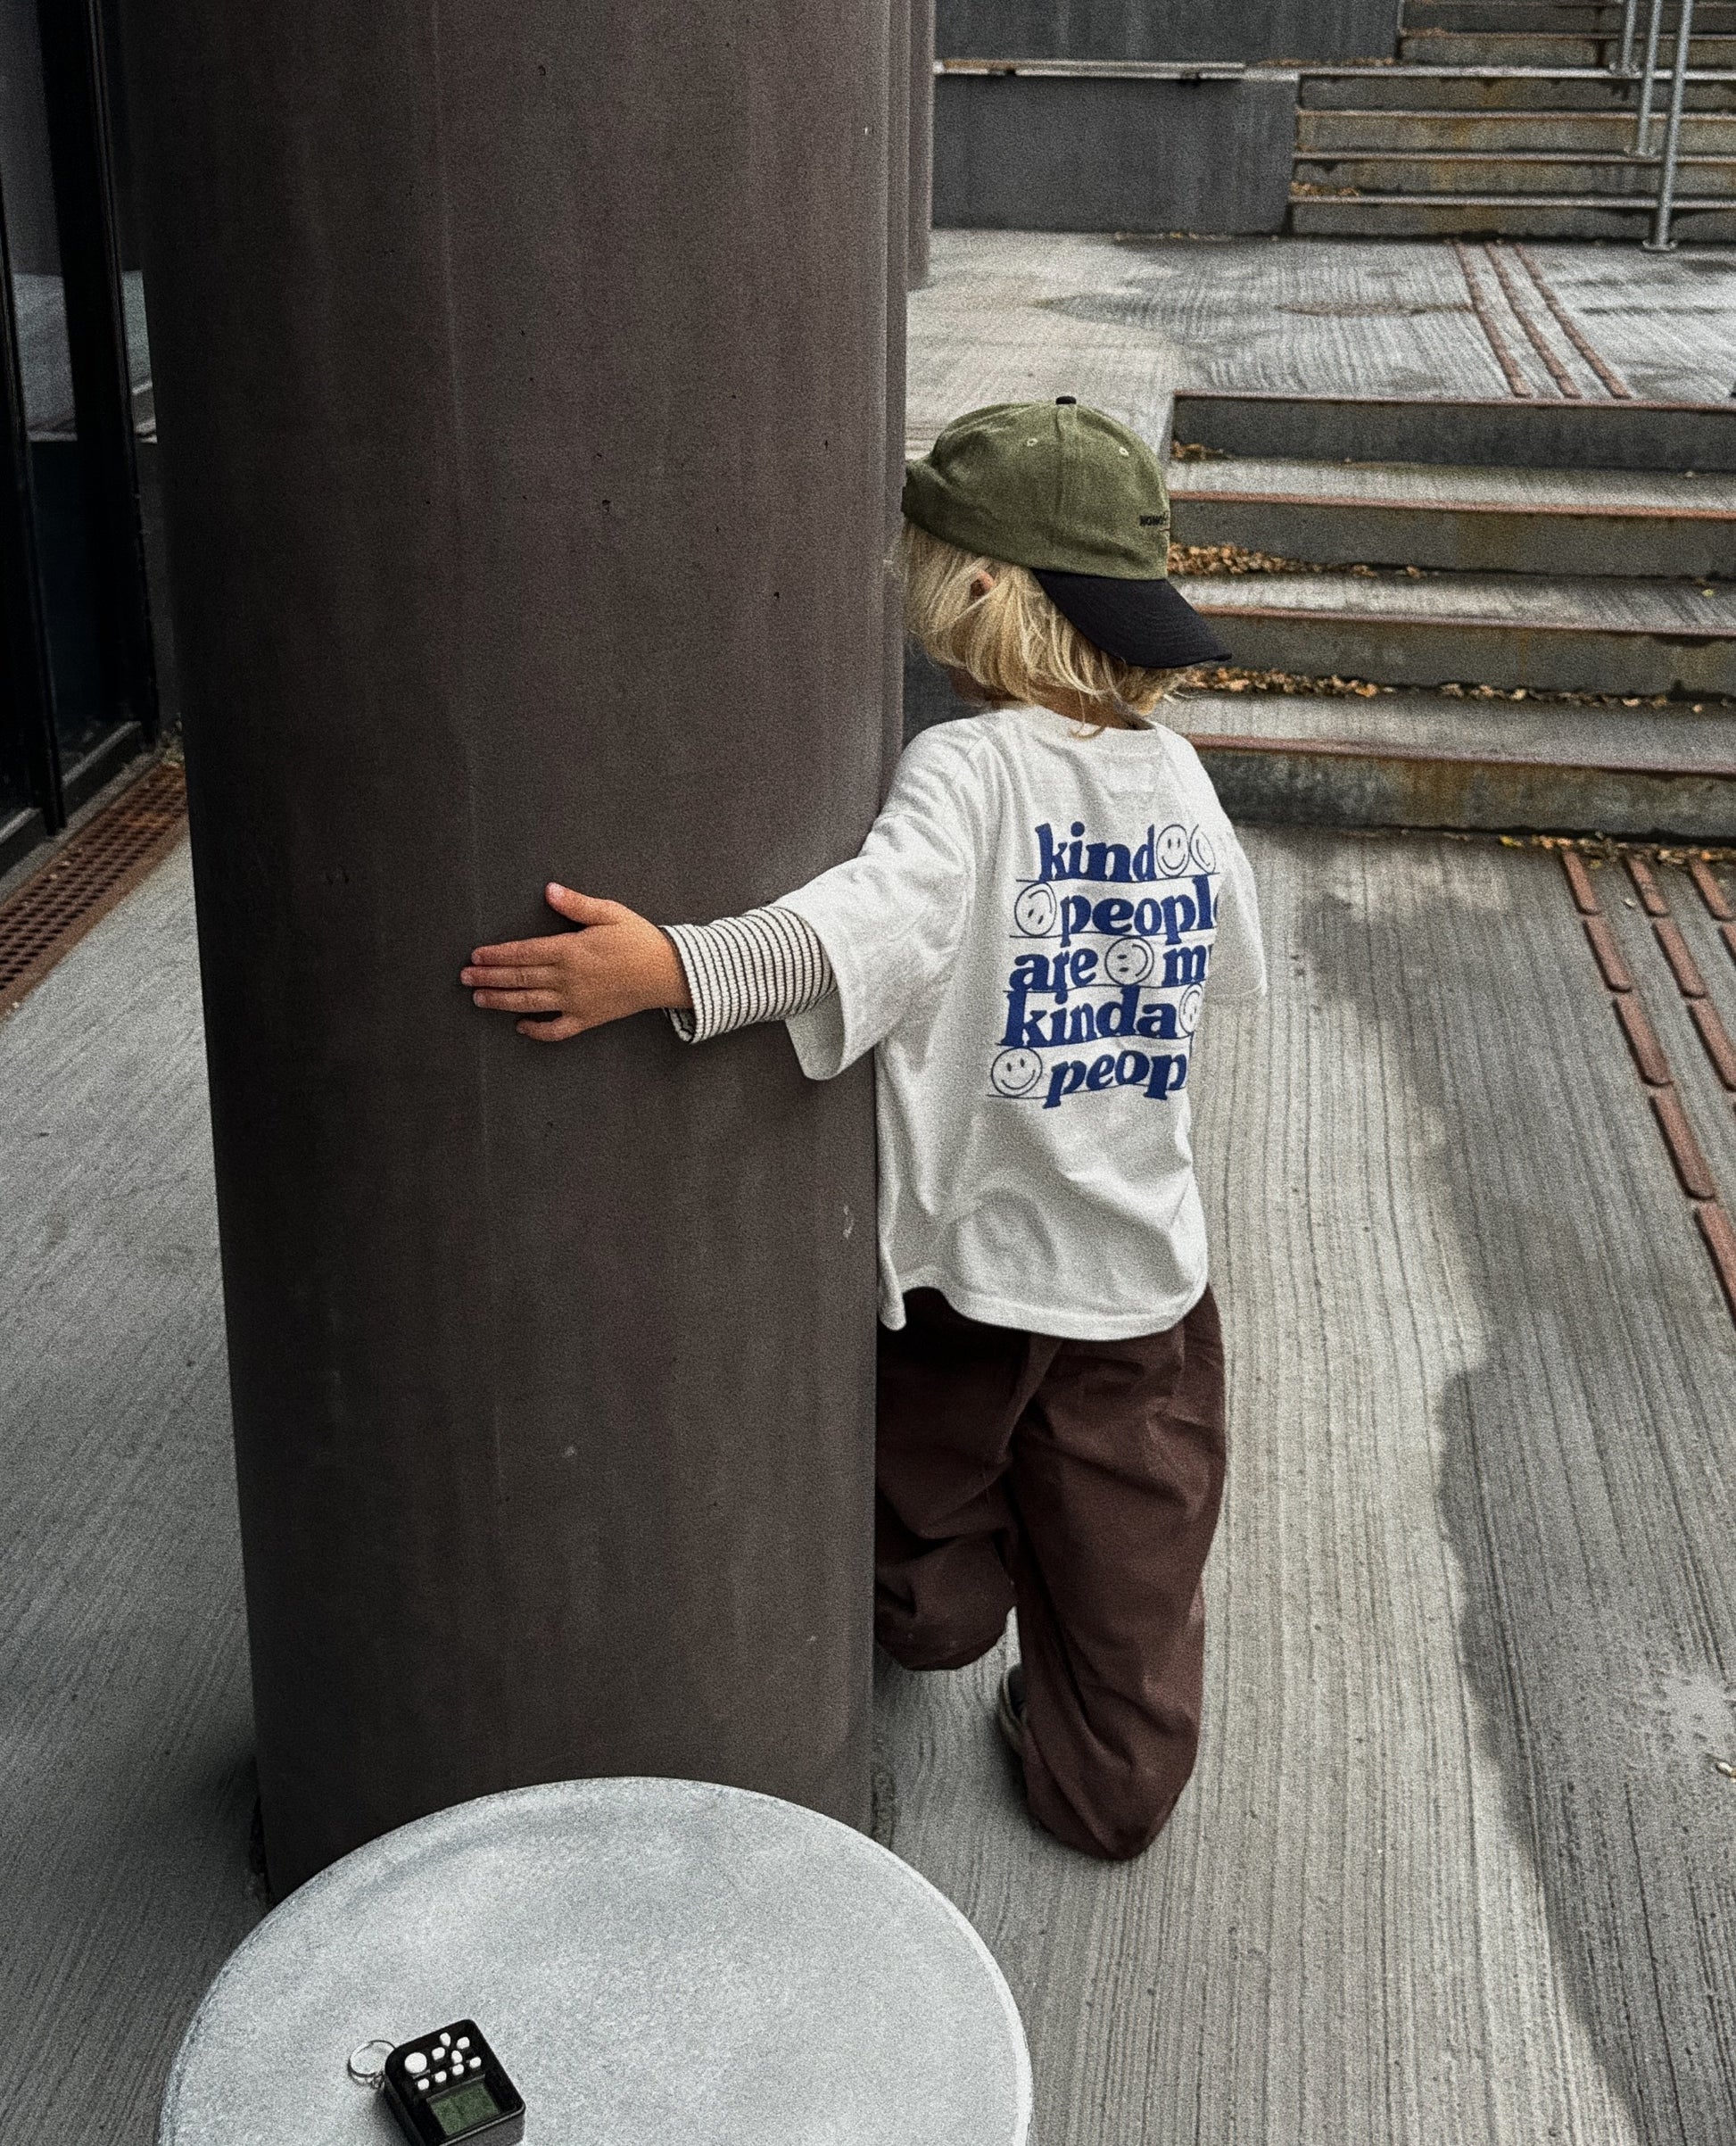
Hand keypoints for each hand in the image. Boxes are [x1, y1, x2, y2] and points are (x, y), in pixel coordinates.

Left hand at [461, 884, 691, 1042]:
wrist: (667, 972)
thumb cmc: (639, 939)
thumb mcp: (610, 913)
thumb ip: (577, 904)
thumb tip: (549, 890)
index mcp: (570, 949)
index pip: (523, 952)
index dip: (496, 955)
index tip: (475, 955)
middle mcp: (568, 978)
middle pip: (519, 978)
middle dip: (488, 978)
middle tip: (464, 978)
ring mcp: (576, 1001)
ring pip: (529, 1003)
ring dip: (501, 1001)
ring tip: (478, 999)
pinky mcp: (587, 1019)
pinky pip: (556, 1030)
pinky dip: (536, 1031)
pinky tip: (520, 1027)